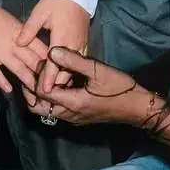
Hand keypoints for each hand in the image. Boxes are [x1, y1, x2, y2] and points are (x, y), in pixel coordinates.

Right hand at [0, 6, 44, 94]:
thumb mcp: (14, 23)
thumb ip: (25, 37)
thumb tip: (37, 48)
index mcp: (23, 35)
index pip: (42, 50)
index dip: (51, 63)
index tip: (59, 74)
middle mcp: (14, 45)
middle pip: (33, 62)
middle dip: (43, 77)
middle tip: (51, 90)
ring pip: (18, 69)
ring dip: (27, 82)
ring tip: (35, 95)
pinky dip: (2, 81)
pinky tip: (9, 90)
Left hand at [16, 0, 90, 94]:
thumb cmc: (56, 1)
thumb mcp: (40, 13)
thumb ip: (29, 30)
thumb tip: (18, 43)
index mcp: (62, 39)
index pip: (55, 64)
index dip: (49, 79)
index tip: (43, 91)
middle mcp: (73, 45)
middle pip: (66, 71)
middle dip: (57, 84)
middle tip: (46, 96)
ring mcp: (80, 45)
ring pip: (74, 68)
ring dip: (65, 79)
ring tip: (54, 91)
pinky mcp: (83, 43)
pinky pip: (79, 62)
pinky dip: (72, 71)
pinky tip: (64, 78)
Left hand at [24, 46, 148, 126]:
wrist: (138, 107)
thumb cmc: (119, 87)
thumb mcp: (97, 70)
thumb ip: (73, 60)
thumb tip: (51, 51)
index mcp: (71, 102)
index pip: (41, 93)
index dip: (37, 78)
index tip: (43, 64)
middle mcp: (69, 115)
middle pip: (38, 108)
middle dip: (31, 92)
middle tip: (34, 74)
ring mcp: (74, 119)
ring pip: (48, 111)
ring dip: (42, 97)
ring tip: (45, 78)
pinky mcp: (80, 119)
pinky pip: (58, 112)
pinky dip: (53, 101)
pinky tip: (60, 85)